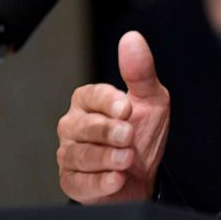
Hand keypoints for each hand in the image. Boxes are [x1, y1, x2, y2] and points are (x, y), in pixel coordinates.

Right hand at [56, 31, 169, 202]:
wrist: (144, 174)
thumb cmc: (143, 132)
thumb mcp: (151, 99)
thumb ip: (140, 72)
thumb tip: (132, 38)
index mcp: (88, 101)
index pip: (89, 95)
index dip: (107, 101)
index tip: (126, 108)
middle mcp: (73, 126)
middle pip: (83, 126)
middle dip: (108, 131)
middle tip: (128, 135)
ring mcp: (69, 155)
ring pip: (80, 155)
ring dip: (107, 157)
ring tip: (128, 158)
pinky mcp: (72, 181)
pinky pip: (80, 182)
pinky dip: (100, 182)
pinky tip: (116, 179)